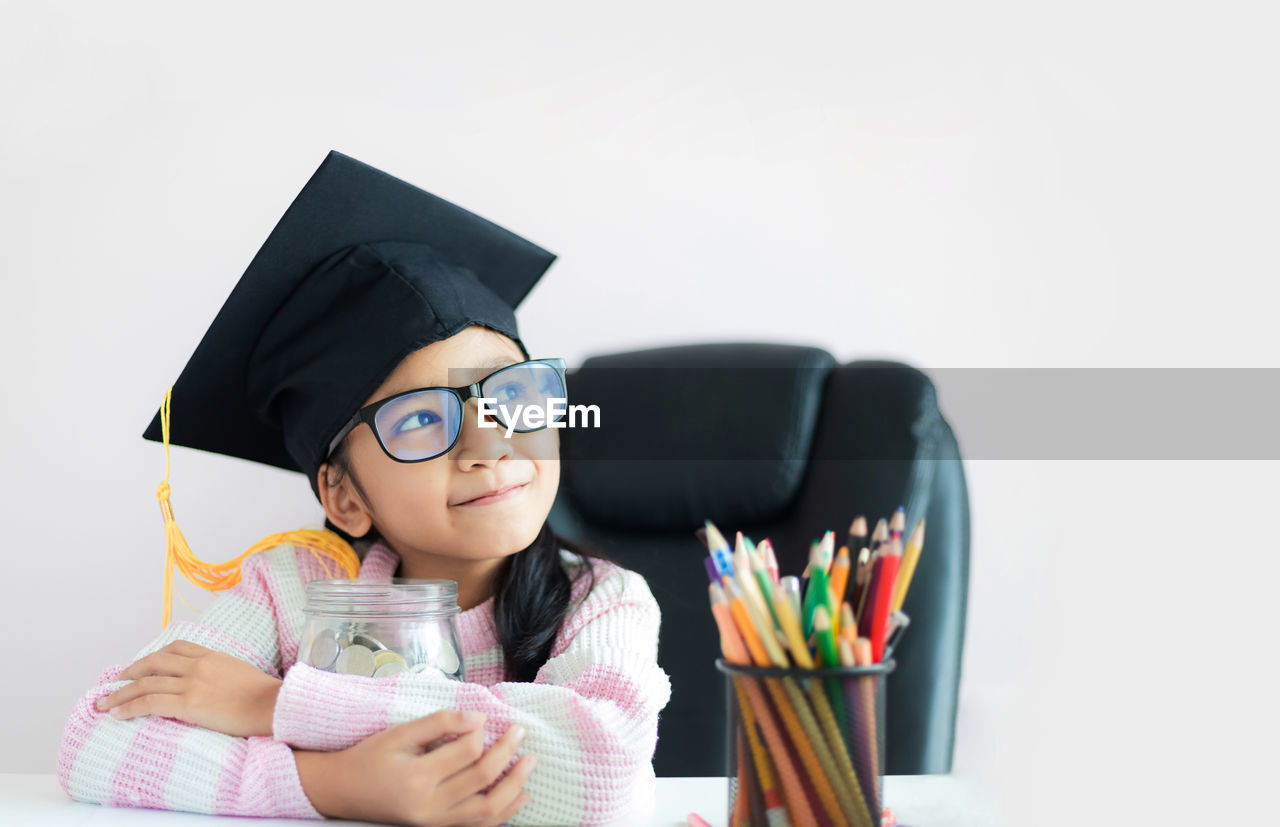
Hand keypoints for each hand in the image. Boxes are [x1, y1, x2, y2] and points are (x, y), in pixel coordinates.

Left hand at [96, 640, 281, 737]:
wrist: (274, 705)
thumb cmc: (266, 697)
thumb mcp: (243, 675)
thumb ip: (223, 675)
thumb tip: (213, 689)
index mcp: (214, 656)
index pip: (177, 648)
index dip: (154, 656)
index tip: (142, 665)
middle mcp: (199, 666)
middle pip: (155, 662)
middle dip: (130, 672)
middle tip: (115, 682)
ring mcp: (193, 683)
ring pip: (146, 683)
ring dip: (120, 694)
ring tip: (104, 703)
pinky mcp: (189, 703)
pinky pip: (150, 703)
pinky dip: (129, 707)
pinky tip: (117, 714)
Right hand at [294, 709, 535, 825]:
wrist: (345, 791)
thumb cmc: (371, 757)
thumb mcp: (400, 733)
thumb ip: (440, 722)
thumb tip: (478, 718)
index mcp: (416, 778)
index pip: (465, 752)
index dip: (481, 732)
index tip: (488, 717)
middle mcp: (428, 806)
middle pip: (481, 779)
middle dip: (507, 753)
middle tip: (520, 732)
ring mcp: (434, 823)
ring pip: (486, 810)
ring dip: (514, 786)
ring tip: (530, 763)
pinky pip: (477, 826)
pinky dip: (503, 813)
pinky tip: (520, 797)